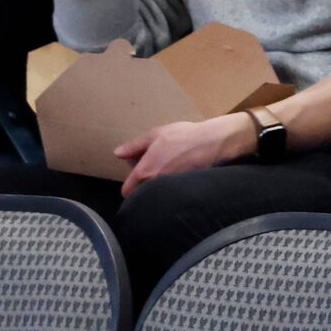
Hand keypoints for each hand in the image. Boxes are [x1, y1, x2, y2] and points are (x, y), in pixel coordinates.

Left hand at [116, 113, 255, 194]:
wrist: (213, 142)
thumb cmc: (183, 136)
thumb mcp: (155, 134)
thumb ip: (134, 145)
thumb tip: (117, 153)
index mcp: (144, 171)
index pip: (127, 191)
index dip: (129, 186)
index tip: (135, 179)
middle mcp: (155, 184)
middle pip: (141, 195)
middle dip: (142, 189)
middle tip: (151, 176)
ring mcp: (170, 190)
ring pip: (156, 196)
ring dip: (157, 190)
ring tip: (165, 177)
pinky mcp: (183, 191)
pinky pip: (170, 195)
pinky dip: (170, 191)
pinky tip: (178, 179)